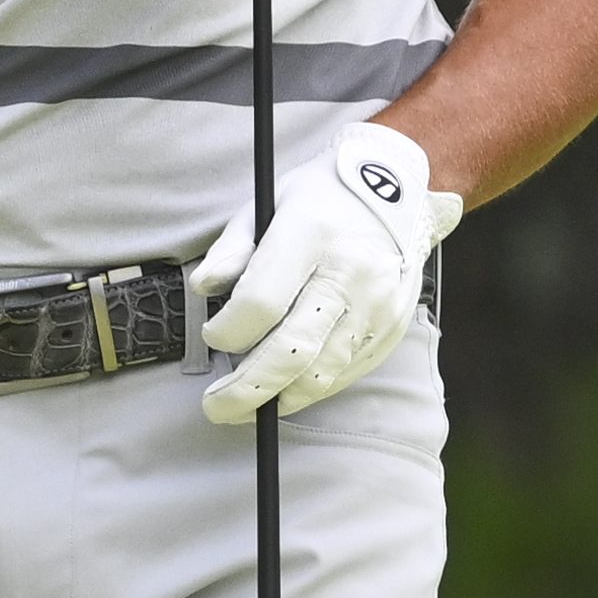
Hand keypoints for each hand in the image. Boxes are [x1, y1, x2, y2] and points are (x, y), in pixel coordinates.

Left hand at [195, 120, 464, 421]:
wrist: (395, 191)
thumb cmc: (320, 198)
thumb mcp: (267, 203)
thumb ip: (232, 249)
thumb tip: (202, 288)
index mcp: (313, 233)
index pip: (261, 301)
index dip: (228, 330)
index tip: (213, 334)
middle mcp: (351, 272)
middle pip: (292, 350)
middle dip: (246, 389)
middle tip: (215, 407)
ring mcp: (377, 305)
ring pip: (320, 374)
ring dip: (277, 397)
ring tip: (245, 403)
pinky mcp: (391, 329)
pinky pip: (343, 374)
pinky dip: (308, 388)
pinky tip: (283, 388)